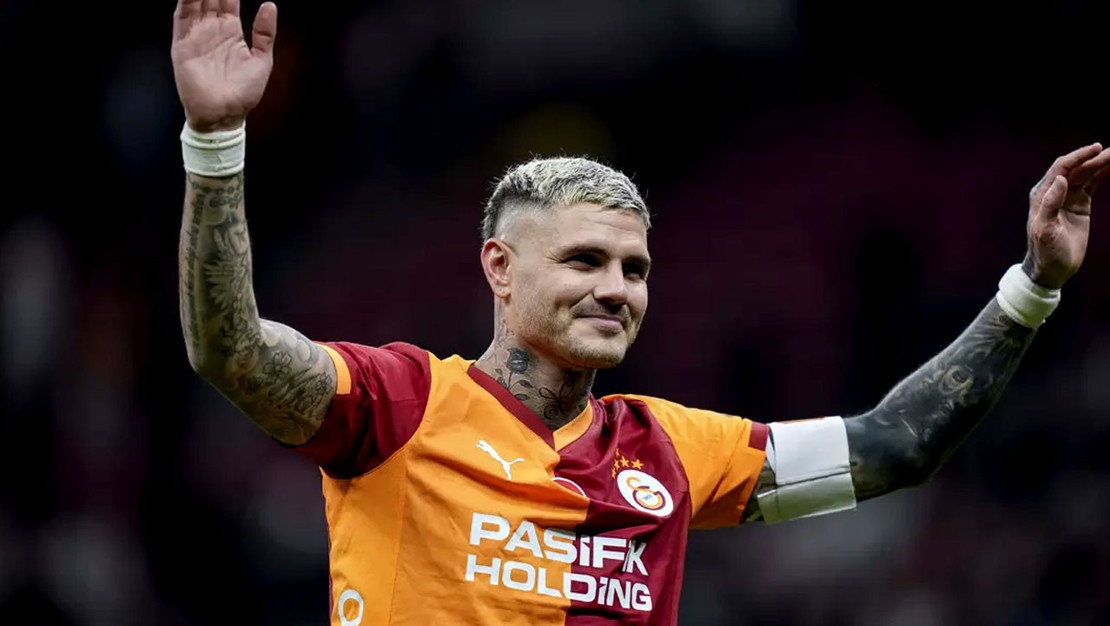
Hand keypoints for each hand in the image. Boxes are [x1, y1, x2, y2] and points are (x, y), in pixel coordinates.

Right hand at [171, 0, 277, 132]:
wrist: (225, 114)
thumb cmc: (244, 92)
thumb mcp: (262, 61)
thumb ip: (265, 33)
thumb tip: (269, 4)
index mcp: (231, 31)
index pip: (227, 0)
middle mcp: (212, 30)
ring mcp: (196, 35)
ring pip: (194, 2)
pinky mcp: (183, 44)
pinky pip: (181, 17)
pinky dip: (184, 1)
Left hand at [1023, 143, 1109, 288]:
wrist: (1051, 268)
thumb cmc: (1044, 251)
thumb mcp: (1045, 230)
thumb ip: (1050, 204)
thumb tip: (1060, 179)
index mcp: (1042, 195)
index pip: (1061, 169)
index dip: (1078, 157)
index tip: (1096, 149)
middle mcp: (1054, 192)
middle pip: (1076, 169)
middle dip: (1093, 158)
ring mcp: (1068, 197)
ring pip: (1086, 174)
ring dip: (1100, 163)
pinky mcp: (1079, 204)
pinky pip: (1092, 184)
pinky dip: (1102, 174)